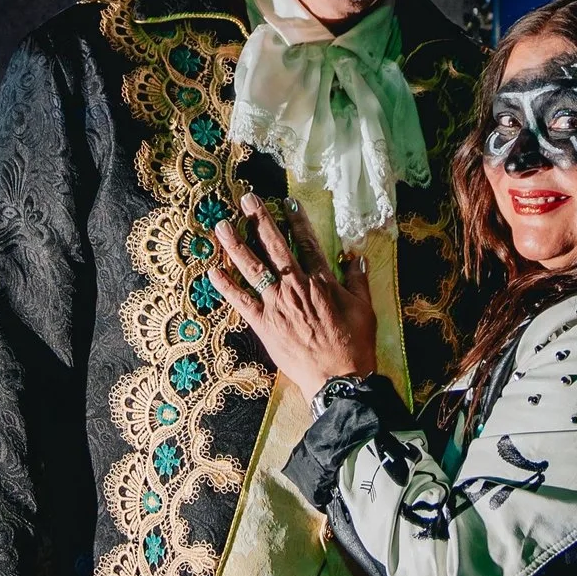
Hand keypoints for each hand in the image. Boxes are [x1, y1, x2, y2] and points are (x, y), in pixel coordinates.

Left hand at [208, 192, 378, 402]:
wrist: (338, 376)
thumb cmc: (354, 344)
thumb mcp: (364, 308)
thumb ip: (358, 280)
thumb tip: (357, 257)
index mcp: (321, 280)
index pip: (307, 243)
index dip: (297, 221)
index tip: (286, 203)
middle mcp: (295, 286)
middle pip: (275, 246)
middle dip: (260, 220)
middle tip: (246, 199)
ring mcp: (277, 304)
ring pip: (253, 268)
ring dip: (236, 244)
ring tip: (222, 226)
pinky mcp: (264, 323)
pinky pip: (240, 300)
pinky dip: (226, 285)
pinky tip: (212, 271)